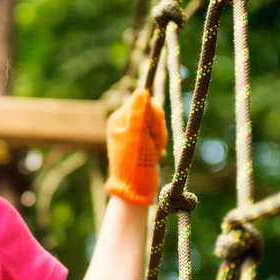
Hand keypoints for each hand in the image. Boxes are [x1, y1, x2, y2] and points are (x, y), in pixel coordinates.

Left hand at [104, 89, 167, 205]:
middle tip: (150, 144)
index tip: (148, 130)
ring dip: (159, 136)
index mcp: (119, 119)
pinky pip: (159, 134)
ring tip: (152, 151)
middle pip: (153, 111)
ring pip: (158, 123)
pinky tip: (155, 154)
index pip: (143, 101)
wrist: (136, 189)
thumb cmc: (133, 163)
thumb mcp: (135, 136)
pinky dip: (160, 143)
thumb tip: (141, 90)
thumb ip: (138, 113)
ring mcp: (135, 133)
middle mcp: (126, 123)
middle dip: (156, 127)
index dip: (152, 115)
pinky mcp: (145, 142)